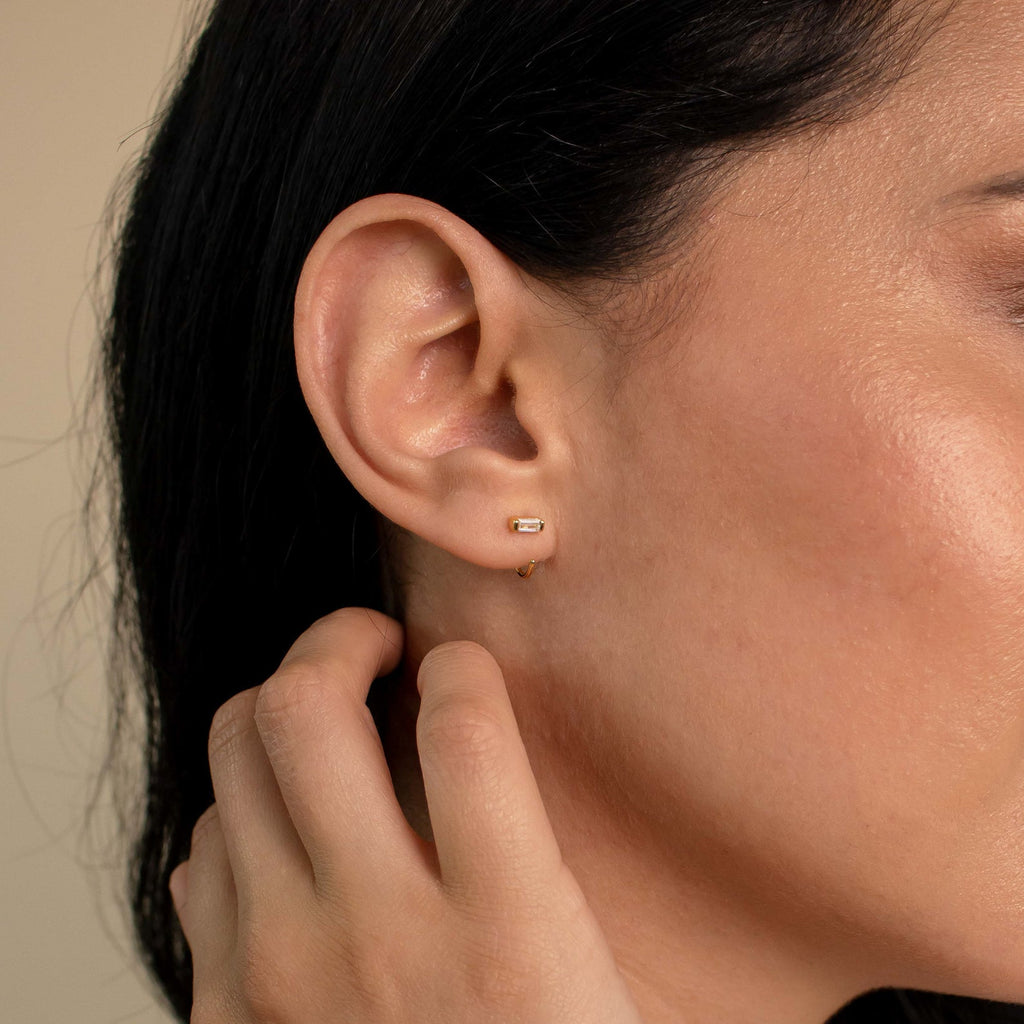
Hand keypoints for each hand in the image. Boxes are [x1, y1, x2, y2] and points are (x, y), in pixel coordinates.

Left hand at [171, 607, 643, 1022]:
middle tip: (374, 647)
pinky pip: (200, 851)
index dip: (463, 662)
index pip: (465, 724)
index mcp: (509, 934)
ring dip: (281, 709)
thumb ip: (532, 856)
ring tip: (328, 719)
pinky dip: (238, 809)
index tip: (462, 666)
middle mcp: (378, 942)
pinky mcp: (223, 1011)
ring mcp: (278, 976)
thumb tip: (473, 740)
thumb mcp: (586, 974)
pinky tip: (287, 823)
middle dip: (339, 639)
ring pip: (232, 760)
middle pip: (305, 711)